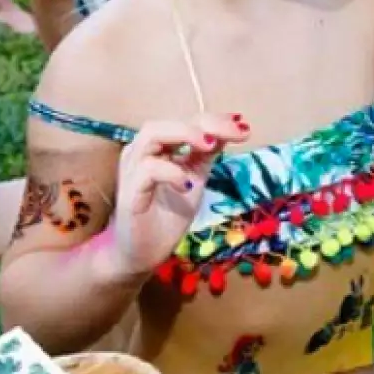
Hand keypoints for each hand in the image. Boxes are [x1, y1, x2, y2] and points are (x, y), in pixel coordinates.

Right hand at [110, 115, 249, 280]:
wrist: (144, 253)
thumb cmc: (167, 215)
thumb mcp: (196, 178)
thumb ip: (207, 155)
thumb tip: (233, 128)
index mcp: (158, 148)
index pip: (186, 123)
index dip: (215, 121)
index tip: (243, 127)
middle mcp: (142, 153)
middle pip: (168, 122)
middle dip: (204, 124)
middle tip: (233, 133)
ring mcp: (133, 170)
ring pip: (152, 134)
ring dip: (185, 135)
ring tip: (211, 146)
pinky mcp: (130, 192)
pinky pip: (148, 170)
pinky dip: (172, 172)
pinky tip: (189, 185)